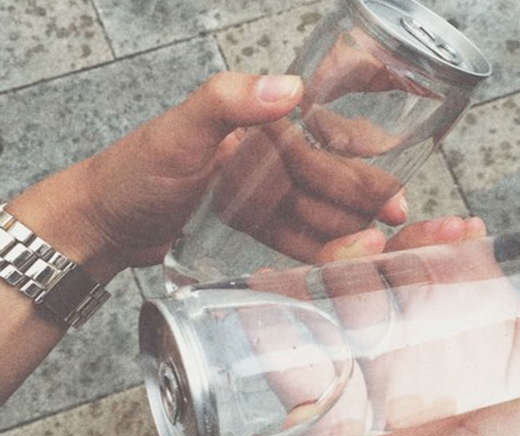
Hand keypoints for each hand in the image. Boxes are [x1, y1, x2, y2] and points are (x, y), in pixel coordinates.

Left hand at [7, 71, 407, 280]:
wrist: (103, 224)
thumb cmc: (132, 172)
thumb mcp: (176, 133)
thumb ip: (227, 102)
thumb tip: (290, 88)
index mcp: (260, 122)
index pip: (325, 104)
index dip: (369, 101)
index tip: (413, 103)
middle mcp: (269, 153)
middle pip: (332, 171)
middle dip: (369, 190)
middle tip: (399, 214)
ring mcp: (264, 190)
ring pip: (320, 208)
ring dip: (350, 226)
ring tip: (375, 247)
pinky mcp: (256, 222)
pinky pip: (297, 236)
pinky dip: (320, 248)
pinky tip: (344, 261)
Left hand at [235, 217, 519, 435]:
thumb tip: (330, 430)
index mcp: (380, 386)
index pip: (322, 336)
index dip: (301, 301)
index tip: (295, 271)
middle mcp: (400, 350)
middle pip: (358, 287)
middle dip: (357, 254)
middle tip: (374, 238)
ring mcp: (438, 320)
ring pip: (405, 264)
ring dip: (415, 237)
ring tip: (451, 230)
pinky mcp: (477, 301)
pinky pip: (455, 257)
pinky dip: (456, 237)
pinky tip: (471, 230)